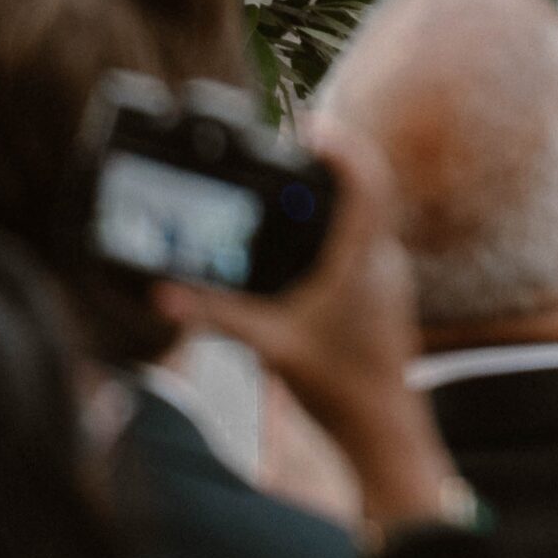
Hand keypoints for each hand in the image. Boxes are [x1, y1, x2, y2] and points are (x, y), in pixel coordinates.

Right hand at [155, 118, 463, 533]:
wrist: (385, 433)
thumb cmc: (336, 388)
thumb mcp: (268, 346)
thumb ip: (216, 317)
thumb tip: (165, 296)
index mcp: (362, 257)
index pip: (366, 177)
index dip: (341, 143)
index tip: (309, 124)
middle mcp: (384, 257)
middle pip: (373, 184)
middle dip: (338, 157)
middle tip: (299, 141)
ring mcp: (392, 274)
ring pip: (376, 211)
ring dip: (345, 188)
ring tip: (303, 176)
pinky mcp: (389, 292)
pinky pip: (373, 236)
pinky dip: (347, 221)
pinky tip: (315, 234)